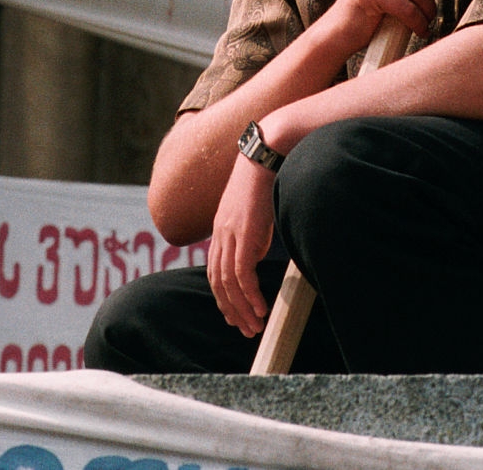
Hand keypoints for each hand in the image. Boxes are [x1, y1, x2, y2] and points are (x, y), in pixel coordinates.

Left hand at [206, 152, 276, 336]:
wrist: (266, 153)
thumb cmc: (266, 176)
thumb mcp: (255, 211)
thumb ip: (252, 233)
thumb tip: (257, 253)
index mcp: (221, 228)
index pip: (216, 271)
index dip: (224, 296)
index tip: (236, 314)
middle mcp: (220, 234)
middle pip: (218, 282)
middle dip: (231, 310)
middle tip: (245, 329)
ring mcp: (230, 234)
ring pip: (228, 283)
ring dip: (241, 308)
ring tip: (255, 326)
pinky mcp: (244, 234)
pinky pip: (242, 274)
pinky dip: (249, 295)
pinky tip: (260, 309)